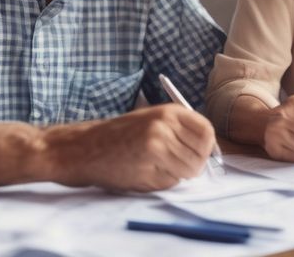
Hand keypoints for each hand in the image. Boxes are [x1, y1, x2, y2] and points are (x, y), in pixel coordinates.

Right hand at [42, 104, 215, 191]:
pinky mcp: (148, 165)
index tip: (199, 156)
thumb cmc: (117, 137)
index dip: (207, 148)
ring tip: (153, 167)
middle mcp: (164, 125)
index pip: (207, 131)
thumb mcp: (150, 121)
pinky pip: (170, 181)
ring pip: (188, 171)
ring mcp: (157, 145)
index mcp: (168, 111)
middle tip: (172, 167)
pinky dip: (160, 183)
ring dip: (175, 175)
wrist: (82, 148)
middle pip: (201, 155)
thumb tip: (211, 152)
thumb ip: (178, 131)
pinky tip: (141, 173)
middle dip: (192, 166)